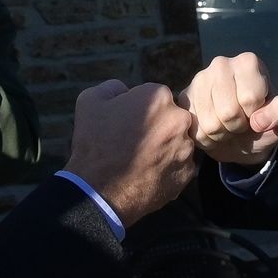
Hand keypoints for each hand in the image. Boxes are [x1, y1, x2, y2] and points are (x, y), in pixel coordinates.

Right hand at [67, 80, 196, 224]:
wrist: (100, 190)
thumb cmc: (94, 143)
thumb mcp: (90, 101)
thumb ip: (114, 87)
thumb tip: (126, 91)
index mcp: (158, 97)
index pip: (157, 97)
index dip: (141, 109)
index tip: (128, 123)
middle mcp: (180, 119)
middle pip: (173, 118)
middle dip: (159, 127)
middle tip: (137, 142)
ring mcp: (186, 148)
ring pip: (179, 141)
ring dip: (165, 147)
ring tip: (141, 160)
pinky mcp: (187, 173)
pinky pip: (181, 165)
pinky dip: (168, 168)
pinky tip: (148, 174)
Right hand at [180, 53, 277, 165]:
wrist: (238, 137)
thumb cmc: (263, 123)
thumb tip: (259, 120)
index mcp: (248, 62)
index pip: (251, 98)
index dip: (257, 115)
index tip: (258, 113)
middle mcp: (220, 64)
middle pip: (229, 112)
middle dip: (239, 126)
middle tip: (242, 123)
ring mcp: (198, 80)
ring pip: (211, 124)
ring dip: (224, 135)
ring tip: (228, 127)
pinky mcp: (183, 99)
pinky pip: (196, 130)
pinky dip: (208, 139)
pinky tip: (213, 129)